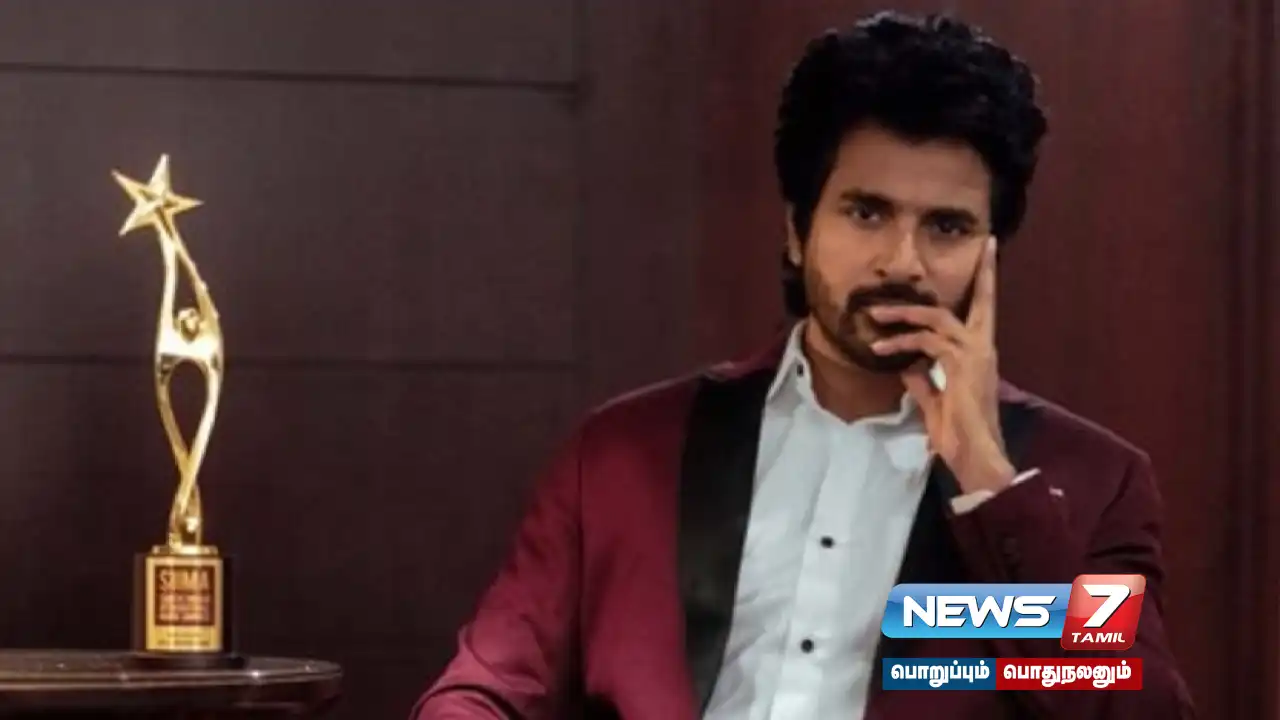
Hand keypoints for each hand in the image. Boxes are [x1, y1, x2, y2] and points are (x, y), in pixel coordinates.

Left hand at [866, 236, 1014, 493]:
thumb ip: (923, 379)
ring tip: (874, 316)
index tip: (988, 249)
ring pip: (937, 318)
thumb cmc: (958, 433)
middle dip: (949, 282)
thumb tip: (907, 364)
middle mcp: (983, 348)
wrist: (974, 454)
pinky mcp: (961, 363)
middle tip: (933, 267)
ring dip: (902, 315)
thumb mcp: (935, 400)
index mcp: (981, 354)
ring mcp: (975, 353)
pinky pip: (925, 342)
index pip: (985, 308)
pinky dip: (901, 342)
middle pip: (970, 301)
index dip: (986, 279)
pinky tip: (881, 348)